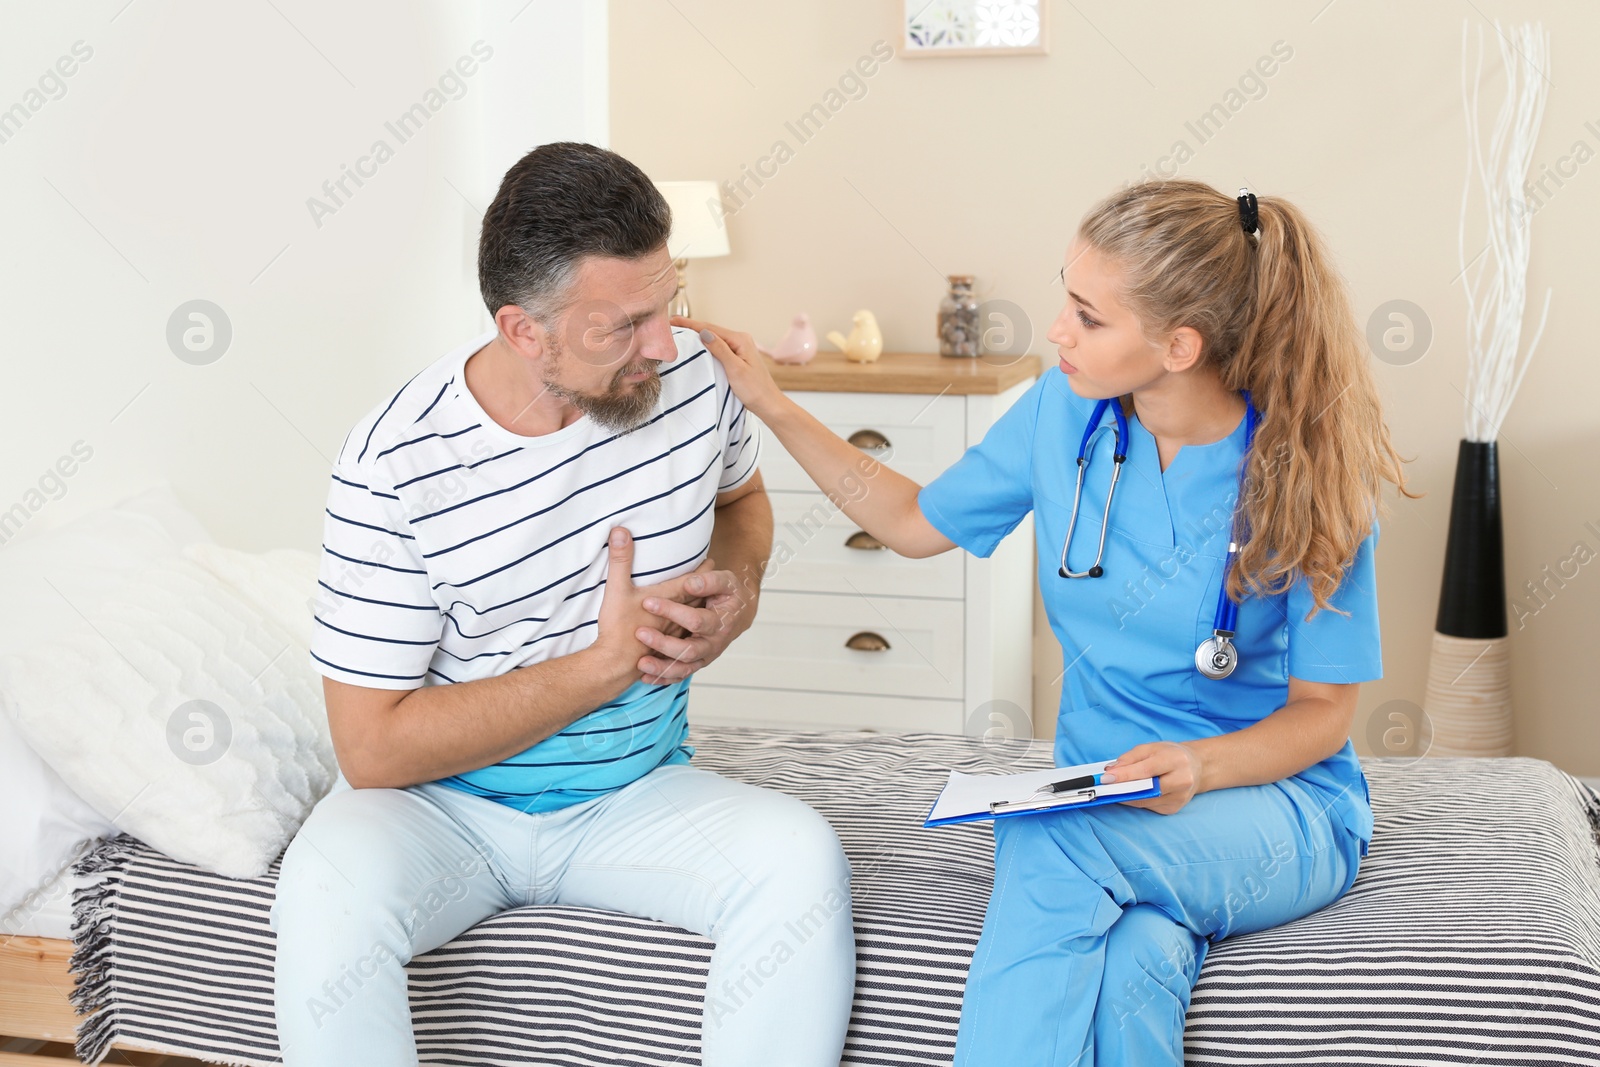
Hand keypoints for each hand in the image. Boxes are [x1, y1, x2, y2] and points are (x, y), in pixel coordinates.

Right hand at [591, 527, 696, 688]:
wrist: (615, 664)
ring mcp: (677, 636)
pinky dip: (691, 636)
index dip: (701, 569)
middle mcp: (679, 618)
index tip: (711, 560)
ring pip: (697, 622)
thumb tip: (620, 531)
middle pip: (698, 600)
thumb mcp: (617, 589)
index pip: (691, 580)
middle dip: (706, 588)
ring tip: (704, 604)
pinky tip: (690, 635)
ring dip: (700, 611)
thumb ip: (621, 561)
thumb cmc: (618, 627)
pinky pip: (689, 642)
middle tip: (713, 576)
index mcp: (670, 601)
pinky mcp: (671, 651)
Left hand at [635, 559, 756, 684]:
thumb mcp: (726, 581)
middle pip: (688, 650)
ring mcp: (705, 657)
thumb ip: (709, 581)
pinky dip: (663, 678)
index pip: (696, 621)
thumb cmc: (729, 594)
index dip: (672, 612)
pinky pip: (680, 676)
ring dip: (661, 668)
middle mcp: (713, 644)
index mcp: (721, 623)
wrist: (738, 614)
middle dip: (663, 644)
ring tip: (641, 663)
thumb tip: (689, 584)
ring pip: (684, 668)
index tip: (648, 602)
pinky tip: (644, 677)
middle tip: (640, 633)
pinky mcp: (696, 663)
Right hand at [671, 315, 786, 420]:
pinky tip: (696, 346)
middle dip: (691, 327)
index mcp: (740, 339)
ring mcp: (739, 348)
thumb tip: (704, 333)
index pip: (710, 328)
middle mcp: (740, 340)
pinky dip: (704, 345)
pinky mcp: (737, 357)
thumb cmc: (755, 389)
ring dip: (697, 335)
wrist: (768, 404)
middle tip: (670, 324)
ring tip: (679, 332)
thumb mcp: (735, 369)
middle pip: (711, 330)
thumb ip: (720, 349)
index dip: (690, 324)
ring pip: (713, 338)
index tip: (672, 320)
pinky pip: (717, 347)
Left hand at [1103, 741, 1204, 814]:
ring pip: (1146, 801)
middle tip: (1105, 787)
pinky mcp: (1174, 808)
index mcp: (1176, 760)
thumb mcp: (1151, 748)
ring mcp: (1180, 797)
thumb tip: (1112, 770)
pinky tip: (1131, 794)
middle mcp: (1182, 780)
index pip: (1146, 770)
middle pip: (1147, 789)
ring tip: (1113, 790)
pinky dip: (1137, 800)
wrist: (1196, 767)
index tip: (1106, 777)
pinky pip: (1149, 806)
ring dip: (1127, 797)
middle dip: (1124, 788)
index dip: (1124, 775)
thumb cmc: (1171, 755)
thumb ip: (1130, 757)